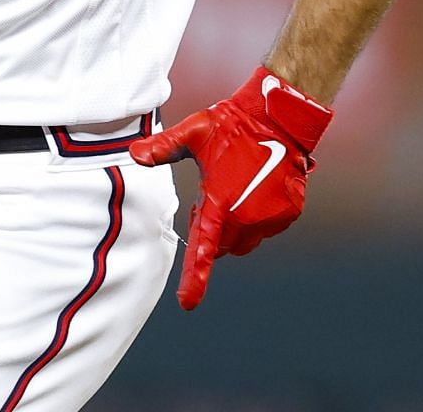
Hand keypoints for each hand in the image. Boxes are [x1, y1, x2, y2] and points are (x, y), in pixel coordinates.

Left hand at [130, 66, 332, 309]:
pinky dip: (260, 217)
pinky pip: (268, 227)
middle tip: (212, 196)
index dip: (194, 279)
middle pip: (223, 245)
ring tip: (235, 188)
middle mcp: (246, 219)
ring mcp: (270, 219)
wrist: (280, 118)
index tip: (187, 304)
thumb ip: (163, 149)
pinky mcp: (288, 214)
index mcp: (219, 204)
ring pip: (246, 239)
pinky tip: (257, 187)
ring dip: (237, 226)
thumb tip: (133, 155)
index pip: (203, 250)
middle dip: (214, 231)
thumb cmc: (233, 125)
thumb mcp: (193, 133)